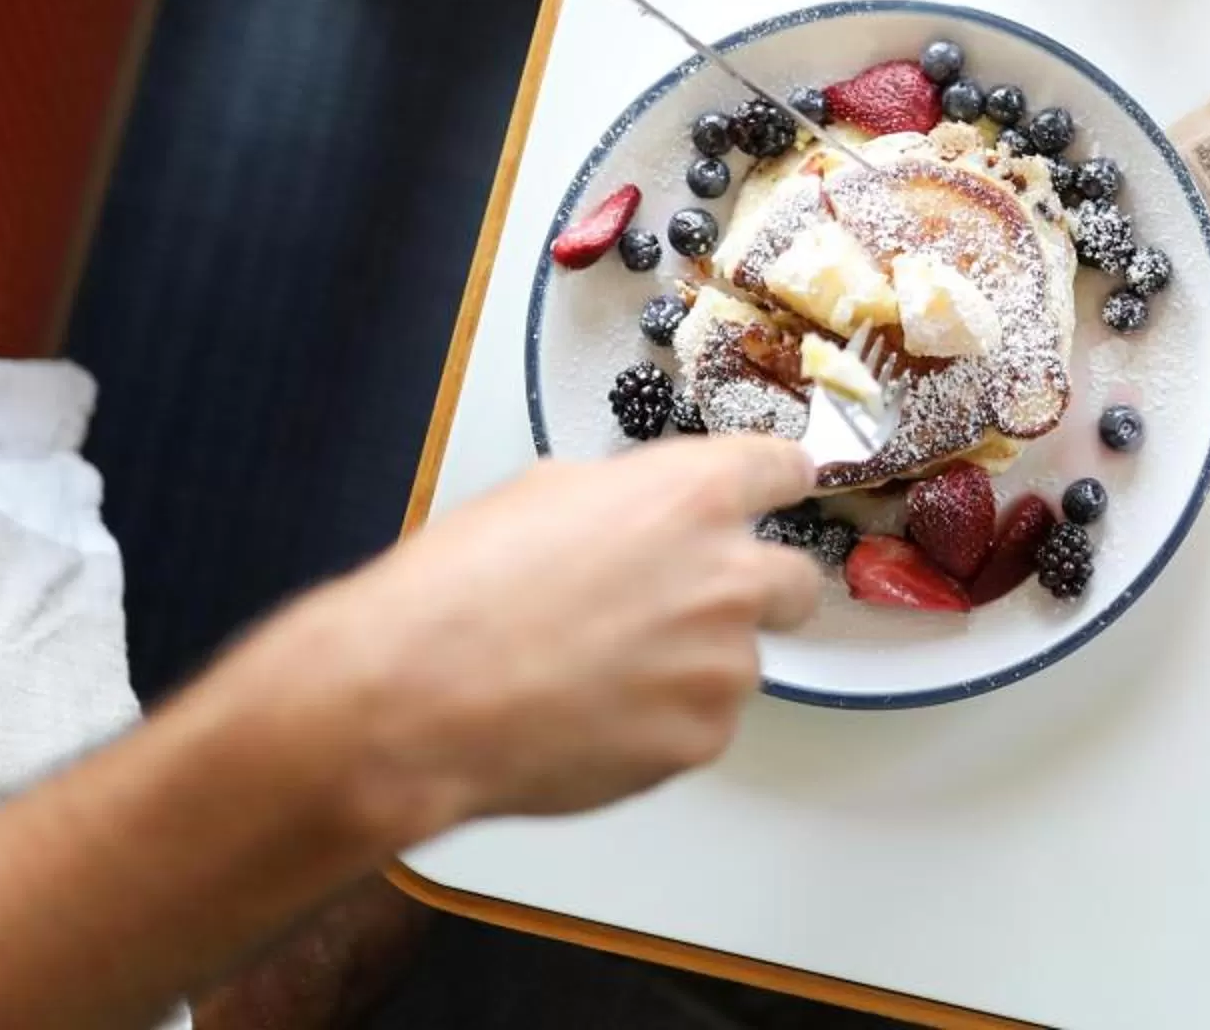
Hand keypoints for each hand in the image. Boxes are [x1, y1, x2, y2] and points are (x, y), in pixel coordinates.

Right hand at [237, 437, 821, 842]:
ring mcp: (722, 666)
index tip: (775, 495)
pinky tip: (592, 718)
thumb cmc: (459, 590)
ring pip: (738, 661)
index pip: (785, 471)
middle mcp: (728, 576)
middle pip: (795, 581)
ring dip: (693, 665)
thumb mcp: (546, 493)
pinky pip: (701, 723)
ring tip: (600, 674)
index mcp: (694, 496)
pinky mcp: (701, 739)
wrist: (413, 699)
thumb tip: (650, 515)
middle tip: (690, 607)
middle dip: (756, 590)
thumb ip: (630, 499)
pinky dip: (662, 723)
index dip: (775, 486)